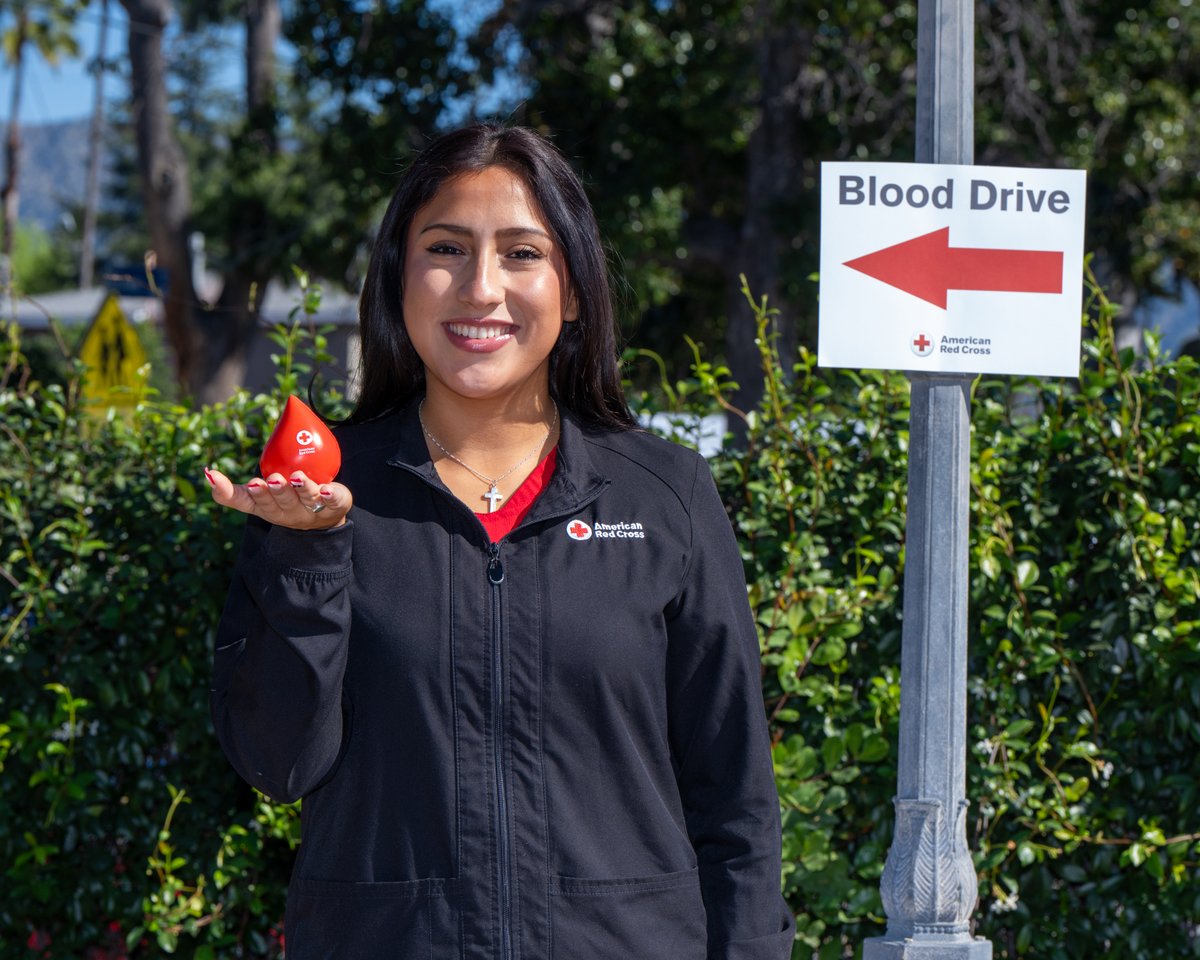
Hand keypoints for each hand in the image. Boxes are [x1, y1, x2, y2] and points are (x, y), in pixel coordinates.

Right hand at [204, 468, 351, 529]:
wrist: (324, 517)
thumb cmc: (285, 502)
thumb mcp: (256, 500)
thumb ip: (232, 491)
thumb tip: (207, 474)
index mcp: (266, 509)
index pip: (250, 505)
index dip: (249, 497)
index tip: (246, 484)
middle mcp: (288, 514)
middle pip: (279, 503)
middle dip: (274, 492)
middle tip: (271, 481)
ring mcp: (312, 512)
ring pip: (306, 500)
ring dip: (300, 489)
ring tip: (296, 478)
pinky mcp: (335, 507)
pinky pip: (334, 501)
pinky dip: (331, 495)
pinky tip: (326, 489)